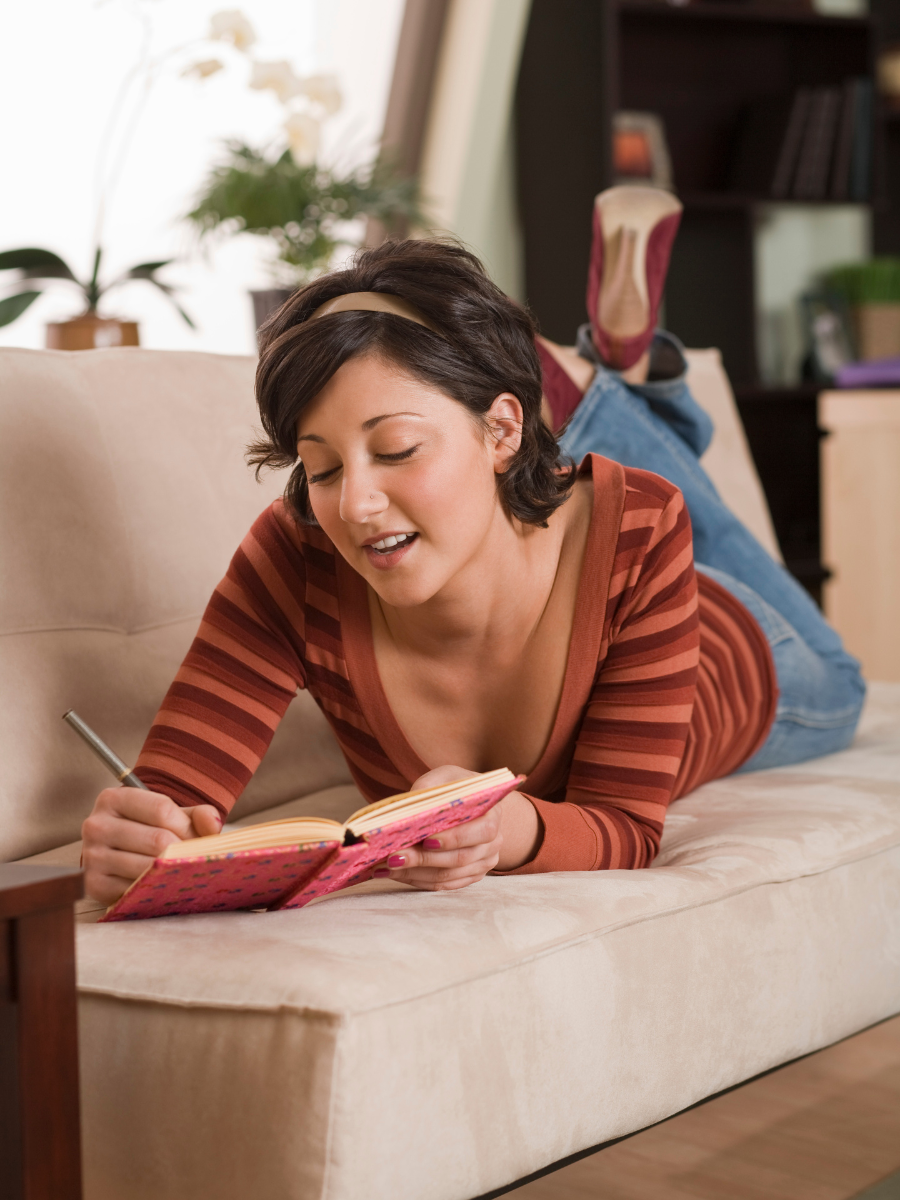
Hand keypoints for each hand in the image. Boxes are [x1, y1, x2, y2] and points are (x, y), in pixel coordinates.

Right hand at [82, 787, 221, 905]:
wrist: (118, 852)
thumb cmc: (147, 829)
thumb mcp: (171, 815)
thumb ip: (197, 815)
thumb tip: (213, 826)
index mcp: (113, 798)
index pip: (162, 809)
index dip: (187, 827)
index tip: (196, 839)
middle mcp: (96, 825)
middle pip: (158, 839)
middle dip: (182, 851)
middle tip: (192, 858)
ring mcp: (92, 856)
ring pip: (147, 866)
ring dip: (170, 872)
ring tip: (179, 870)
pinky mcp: (94, 884)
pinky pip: (134, 889)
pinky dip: (153, 888)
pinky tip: (158, 884)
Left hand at [371, 765, 540, 890]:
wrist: (469, 804)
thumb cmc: (456, 788)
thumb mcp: (446, 777)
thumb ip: (430, 788)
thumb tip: (407, 810)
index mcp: (493, 815)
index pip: (481, 831)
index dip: (454, 838)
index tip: (426, 840)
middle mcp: (492, 843)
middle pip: (460, 858)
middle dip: (424, 859)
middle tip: (393, 857)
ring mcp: (482, 863)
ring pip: (448, 876)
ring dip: (414, 873)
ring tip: (385, 866)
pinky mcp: (468, 876)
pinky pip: (442, 885)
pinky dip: (416, 880)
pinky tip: (394, 873)